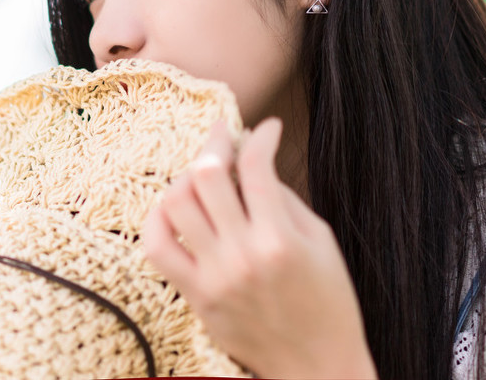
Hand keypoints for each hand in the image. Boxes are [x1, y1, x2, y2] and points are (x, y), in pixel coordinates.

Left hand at [142, 118, 377, 379]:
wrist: (316, 366)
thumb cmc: (328, 300)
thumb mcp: (320, 240)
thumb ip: (285, 198)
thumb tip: (253, 160)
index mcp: (280, 240)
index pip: (255, 167)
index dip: (260, 136)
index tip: (267, 129)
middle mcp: (242, 256)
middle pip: (206, 176)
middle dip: (216, 142)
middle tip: (226, 135)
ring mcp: (214, 278)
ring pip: (176, 204)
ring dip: (188, 177)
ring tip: (204, 173)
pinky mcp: (197, 297)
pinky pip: (157, 248)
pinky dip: (159, 218)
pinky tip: (176, 206)